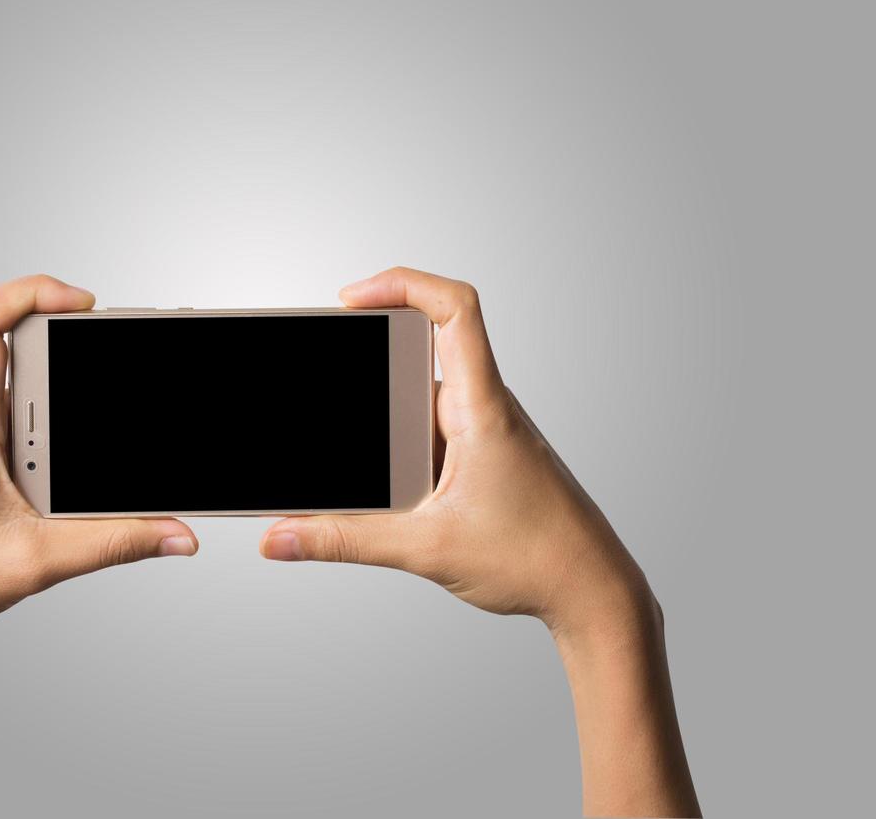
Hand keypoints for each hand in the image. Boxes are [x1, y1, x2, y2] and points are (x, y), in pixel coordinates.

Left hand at [0, 274, 197, 817]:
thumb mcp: (36, 563)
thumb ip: (116, 542)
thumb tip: (176, 534)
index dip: (36, 290)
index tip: (84, 305)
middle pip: (9, 350)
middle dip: (62, 376)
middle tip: (90, 411)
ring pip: (2, 391)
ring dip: (41, 420)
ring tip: (48, 480)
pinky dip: (22, 439)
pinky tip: (30, 490)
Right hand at [260, 266, 641, 632]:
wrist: (592, 591)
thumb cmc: (539, 558)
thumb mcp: (426, 548)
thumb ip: (344, 540)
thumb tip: (282, 536)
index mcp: (481, 407)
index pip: (454, 309)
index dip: (402, 284)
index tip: (351, 299)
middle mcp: (486, 407)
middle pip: (428, 341)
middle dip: (374, 348)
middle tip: (329, 362)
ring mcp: (486, 429)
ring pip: (427, 389)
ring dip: (387, 402)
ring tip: (350, 432)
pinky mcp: (483, 455)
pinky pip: (434, 425)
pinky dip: (402, 437)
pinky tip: (384, 476)